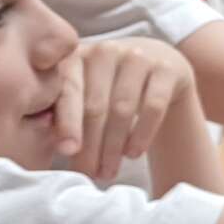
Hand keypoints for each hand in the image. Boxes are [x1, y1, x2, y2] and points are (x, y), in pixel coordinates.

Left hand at [52, 38, 195, 181]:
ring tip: (107, 172)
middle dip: (91, 145)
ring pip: (123, 109)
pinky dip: (142, 134)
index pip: (69, 91)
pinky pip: (153, 106)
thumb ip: (63, 110)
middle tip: (89, 173)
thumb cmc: (108, 87)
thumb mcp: (83, 90)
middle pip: (96, 105)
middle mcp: (106, 50)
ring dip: (114, 147)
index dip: (67, 123)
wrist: (155, 66)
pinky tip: (133, 154)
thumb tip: (55, 147)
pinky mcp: (168, 68)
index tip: (66, 152)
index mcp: (75, 55)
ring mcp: (139, 56)